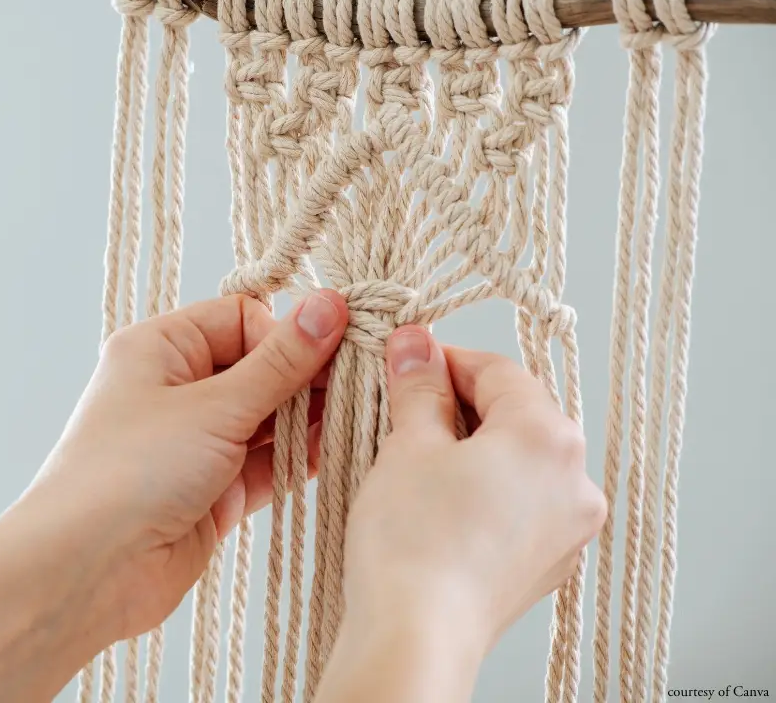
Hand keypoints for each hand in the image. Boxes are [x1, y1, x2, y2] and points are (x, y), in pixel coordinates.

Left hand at [0, 292, 347, 702]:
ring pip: (268, 417)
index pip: (241, 318)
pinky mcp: (214, 490)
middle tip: (359, 380)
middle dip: (306, 376)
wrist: (87, 571)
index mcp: (161, 348)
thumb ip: (280, 362)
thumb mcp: (215, 406)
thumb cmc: (132, 470)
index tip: (329, 351)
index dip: (284, 334)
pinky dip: (299, 458)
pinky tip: (337, 449)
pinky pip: (267, 463)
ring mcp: (197, 442)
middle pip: (260, 367)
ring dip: (309, 419)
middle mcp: (178, 389)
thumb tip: (329, 304)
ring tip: (358, 413)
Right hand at [318, 326, 605, 701]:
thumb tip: (416, 345)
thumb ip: (420, 386)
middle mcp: (576, 480)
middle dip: (461, 403)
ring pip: (521, 459)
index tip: (408, 360)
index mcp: (548, 438)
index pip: (499, 371)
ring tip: (419, 455)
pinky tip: (442, 500)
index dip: (446, 360)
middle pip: (517, 414)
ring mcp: (569, 527)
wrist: (416, 637)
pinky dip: (488, 488)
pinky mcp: (550, 562)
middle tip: (406, 406)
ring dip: (474, 446)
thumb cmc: (412, 542)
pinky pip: (523, 502)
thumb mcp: (408, 445)